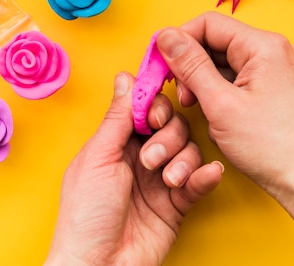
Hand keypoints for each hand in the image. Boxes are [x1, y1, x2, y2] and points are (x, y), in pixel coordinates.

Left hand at [45, 72, 222, 265]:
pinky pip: (199, 182)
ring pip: (188, 150)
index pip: (145, 110)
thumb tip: (126, 78)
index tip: (155, 114)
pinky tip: (207, 175)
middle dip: (168, 137)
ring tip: (169, 180)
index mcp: (117, 143)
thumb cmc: (86, 215)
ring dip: (183, 160)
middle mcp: (141, 157)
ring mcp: (160, 180)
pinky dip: (205, 176)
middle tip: (151, 158)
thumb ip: (117, 117)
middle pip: (171, 127)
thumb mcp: (98, 158)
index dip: (155, 107)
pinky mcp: (177, 204)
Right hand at [155, 11, 293, 197]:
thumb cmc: (271, 147)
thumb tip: (166, 37)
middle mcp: (275, 49)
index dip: (179, 41)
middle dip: (192, 65)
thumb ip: (190, 66)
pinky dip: (221, 90)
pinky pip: (238, 76)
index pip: (208, 23)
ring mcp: (277, 67)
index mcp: (265, 46)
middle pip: (217, 40)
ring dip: (205, 80)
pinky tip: (217, 113)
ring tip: (201, 108)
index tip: (161, 64)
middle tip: (184, 96)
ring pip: (225, 60)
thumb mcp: (220, 104)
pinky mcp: (276, 84)